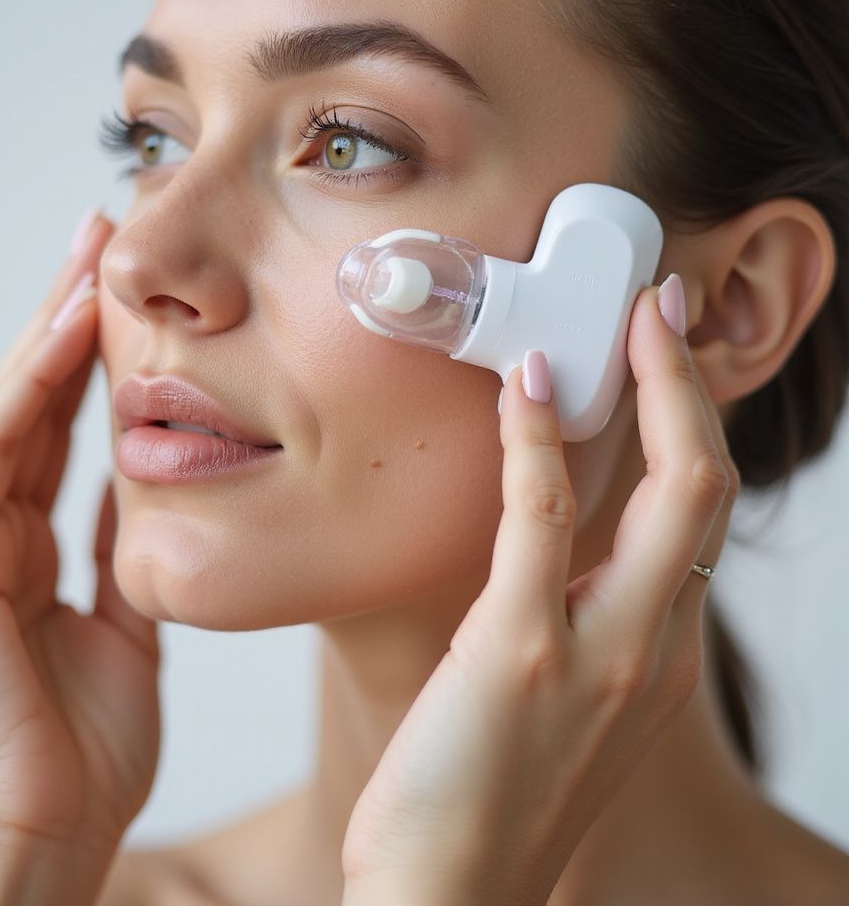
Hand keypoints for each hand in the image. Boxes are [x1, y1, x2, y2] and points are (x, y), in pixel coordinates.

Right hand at [0, 211, 160, 869]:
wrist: (45, 835)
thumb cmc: (82, 747)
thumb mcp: (126, 628)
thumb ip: (126, 558)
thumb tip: (150, 498)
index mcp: (24, 544)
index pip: (56, 424)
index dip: (86, 353)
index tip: (124, 288)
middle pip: (27, 399)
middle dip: (62, 314)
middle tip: (101, 233)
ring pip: (3, 410)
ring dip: (45, 330)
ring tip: (85, 255)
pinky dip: (27, 392)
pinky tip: (64, 335)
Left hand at [339, 279, 739, 905]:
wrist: (449, 896)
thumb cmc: (489, 795)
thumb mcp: (560, 703)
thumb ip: (578, 623)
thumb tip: (553, 548)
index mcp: (657, 656)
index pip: (700, 519)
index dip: (693, 428)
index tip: (668, 362)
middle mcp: (652, 649)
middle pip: (710, 490)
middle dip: (695, 390)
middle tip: (662, 312)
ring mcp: (599, 651)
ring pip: (669, 496)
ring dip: (651, 391)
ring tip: (623, 320)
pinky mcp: (521, 650)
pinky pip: (543, 520)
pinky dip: (541, 441)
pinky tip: (527, 383)